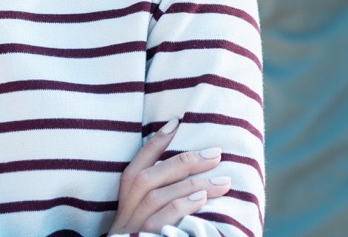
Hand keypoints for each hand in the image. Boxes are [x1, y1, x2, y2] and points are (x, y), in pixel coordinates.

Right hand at [108, 117, 232, 234]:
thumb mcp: (148, 218)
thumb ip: (164, 194)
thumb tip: (197, 171)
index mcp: (124, 201)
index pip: (136, 165)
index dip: (155, 142)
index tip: (177, 121)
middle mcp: (124, 213)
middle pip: (148, 178)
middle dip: (183, 161)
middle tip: (217, 153)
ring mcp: (131, 229)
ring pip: (157, 197)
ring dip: (192, 184)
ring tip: (223, 180)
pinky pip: (159, 222)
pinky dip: (181, 206)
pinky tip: (201, 199)